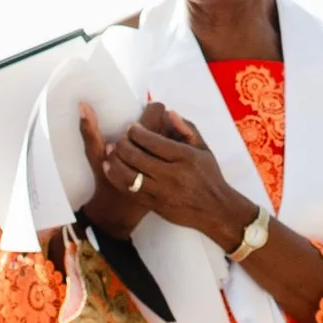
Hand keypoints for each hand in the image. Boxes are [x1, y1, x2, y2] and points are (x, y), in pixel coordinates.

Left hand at [78, 97, 258, 247]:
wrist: (213, 209)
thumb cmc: (209, 176)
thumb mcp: (204, 149)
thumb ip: (187, 129)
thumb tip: (168, 113)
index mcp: (184, 157)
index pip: (153, 142)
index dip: (137, 132)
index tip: (131, 127)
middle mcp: (171, 175)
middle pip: (137, 156)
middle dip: (123, 144)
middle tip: (120, 138)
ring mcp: (160, 191)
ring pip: (128, 175)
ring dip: (115, 160)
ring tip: (111, 150)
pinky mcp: (153, 204)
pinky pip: (128, 190)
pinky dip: (115, 177)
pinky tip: (109, 167)